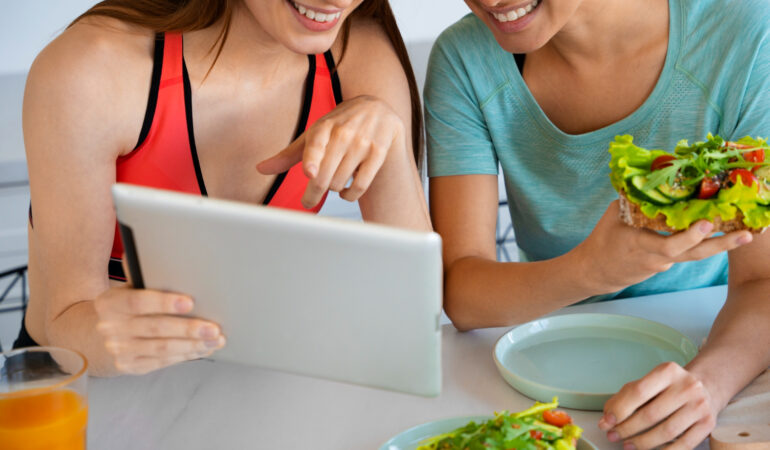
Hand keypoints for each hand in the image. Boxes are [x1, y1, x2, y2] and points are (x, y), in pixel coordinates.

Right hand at [94, 286, 224, 374]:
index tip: (190, 302)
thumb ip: (144, 276)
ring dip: (193, 345)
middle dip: (188, 328)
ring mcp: (119, 349)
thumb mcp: (129, 289)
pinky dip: (186, 355)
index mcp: (110, 303)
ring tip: (215, 339)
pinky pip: (163, 361)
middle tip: (213, 328)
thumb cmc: (127, 305)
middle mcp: (111, 328)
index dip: (164, 302)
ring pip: (162, 348)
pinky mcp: (130, 366)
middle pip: (155, 328)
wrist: (104, 334)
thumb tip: (168, 255)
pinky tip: (203, 348)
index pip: (137, 302)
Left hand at [257, 95, 406, 208]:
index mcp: (323, 127)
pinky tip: (346, 192)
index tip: (310, 173)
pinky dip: (350, 195)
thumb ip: (288, 154)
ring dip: (333, 189)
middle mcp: (343, 133)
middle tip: (308, 201)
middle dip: (313, 193)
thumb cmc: (338, 125)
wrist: (376, 108)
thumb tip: (260, 169)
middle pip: (325, 175)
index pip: (316, 144)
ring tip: (333, 182)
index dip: (313, 160)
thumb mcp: (314, 134)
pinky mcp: (378, 153)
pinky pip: (361, 185)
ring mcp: (363, 143)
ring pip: (340, 182)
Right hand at [574, 201, 752, 293]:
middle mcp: (656, 257)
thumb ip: (634, 200)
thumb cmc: (603, 241)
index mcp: (640, 244)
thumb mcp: (613, 216)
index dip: (688, 237)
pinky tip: (722, 233)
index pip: (668, 246)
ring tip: (746, 235)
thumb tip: (653, 177)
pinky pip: (687, 252)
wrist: (596, 271)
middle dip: (721, 245)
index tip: (706, 224)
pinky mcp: (667, 264)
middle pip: (693, 254)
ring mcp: (663, 263)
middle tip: (745, 234)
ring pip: (694, 254)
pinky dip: (703, 243)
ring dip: (721, 245)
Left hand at [600, 362, 718, 448]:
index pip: (638, 392)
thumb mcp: (647, 383)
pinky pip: (684, 444)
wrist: (706, 387)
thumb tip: (606, 420)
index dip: (620, 410)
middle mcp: (687, 387)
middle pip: (651, 414)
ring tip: (627, 445)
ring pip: (667, 431)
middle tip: (613, 436)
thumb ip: (624, 398)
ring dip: (643, 443)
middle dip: (627, 429)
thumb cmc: (669, 387)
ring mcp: (700, 406)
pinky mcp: (708, 423)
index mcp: (668, 371)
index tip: (607, 422)